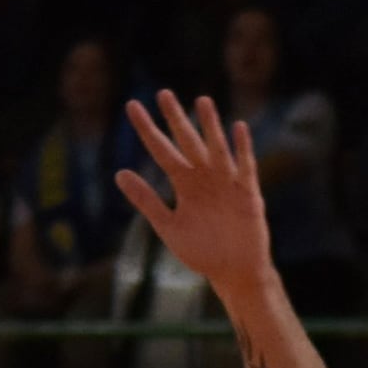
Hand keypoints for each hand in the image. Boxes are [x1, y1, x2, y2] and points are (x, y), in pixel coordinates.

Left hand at [112, 90, 277, 297]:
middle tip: (163, 93)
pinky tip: (238, 127)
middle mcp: (204, 178)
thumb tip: (119, 173)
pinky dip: (242, 148)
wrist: (234, 273)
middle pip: (187, 142)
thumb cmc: (202, 252)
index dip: (147, 129)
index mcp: (183, 184)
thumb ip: (146, 201)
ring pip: (215, 148)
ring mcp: (226, 183)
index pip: (161, 150)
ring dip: (209, 126)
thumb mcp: (168, 227)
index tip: (132, 106)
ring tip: (201, 101)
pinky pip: (245, 167)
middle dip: (176, 119)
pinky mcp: (248, 194)